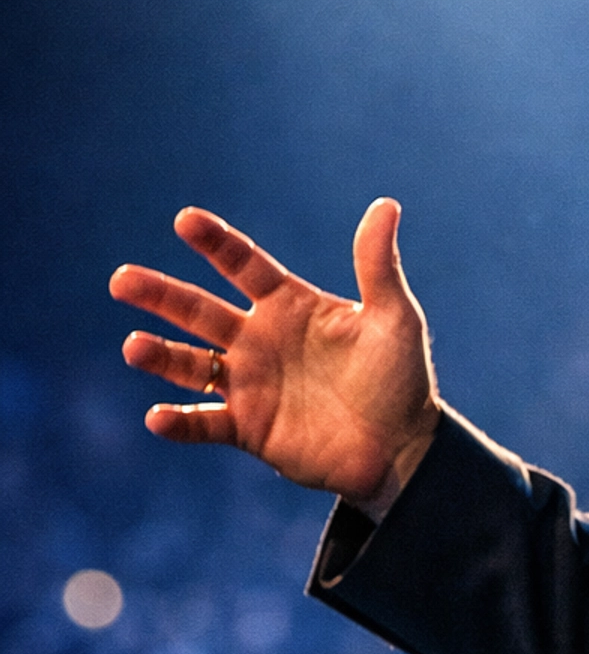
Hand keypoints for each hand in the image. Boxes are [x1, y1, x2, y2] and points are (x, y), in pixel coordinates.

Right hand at [110, 200, 440, 515]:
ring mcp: (250, 385)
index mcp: (289, 306)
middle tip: (122, 279)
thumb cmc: (401, 379)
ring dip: (161, 356)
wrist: (402, 448)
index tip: (185, 220)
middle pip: (200, 310)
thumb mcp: (394, 319)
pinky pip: (204, 423)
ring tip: (133, 347)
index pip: (243, 265)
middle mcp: (260, 340)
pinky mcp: (248, 429)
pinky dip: (180, 423)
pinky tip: (158, 417)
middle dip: (161, 295)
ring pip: (191, 366)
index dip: (215, 243)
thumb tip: (385, 204)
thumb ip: (378, 266)